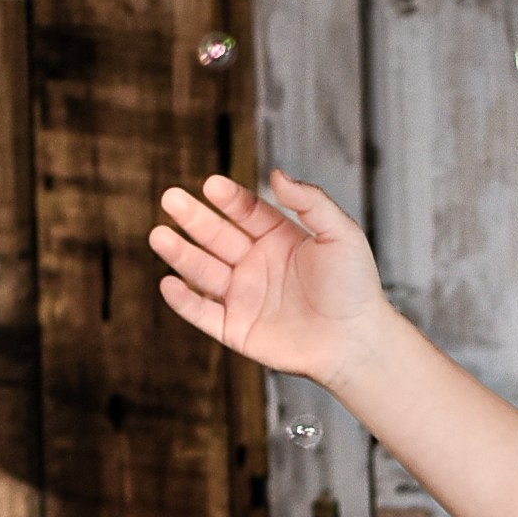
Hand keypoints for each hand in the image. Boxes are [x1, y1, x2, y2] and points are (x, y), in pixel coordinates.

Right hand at [149, 168, 390, 384]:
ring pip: (203, 271)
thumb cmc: (355, 287)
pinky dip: (184, 301)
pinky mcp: (237, 329)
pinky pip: (203, 313)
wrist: (358, 342)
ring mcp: (245, 297)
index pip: (246, 211)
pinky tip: (169, 283)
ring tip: (159, 235)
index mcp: (279, 239)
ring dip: (180, 254)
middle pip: (217, 236)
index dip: (229, 199)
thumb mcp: (341, 234)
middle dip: (194, 219)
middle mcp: (257, 265)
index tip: (212, 186)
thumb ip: (311, 202)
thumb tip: (277, 174)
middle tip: (171, 199)